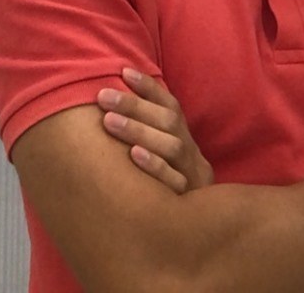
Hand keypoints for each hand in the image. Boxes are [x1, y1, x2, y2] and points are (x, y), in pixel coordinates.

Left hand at [97, 68, 213, 194]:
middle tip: (103, 96)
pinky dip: (154, 166)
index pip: (170, 105)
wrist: (201, 232)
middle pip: (168, 121)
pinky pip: (174, 180)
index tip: (123, 70)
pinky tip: (133, 155)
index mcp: (184, 138)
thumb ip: (148, 134)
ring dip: (139, 130)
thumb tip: (112, 104)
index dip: (149, 88)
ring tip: (109, 120)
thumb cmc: (169, 188)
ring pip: (170, 145)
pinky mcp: (189, 200)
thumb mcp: (164, 158)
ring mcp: (192, 174)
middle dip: (134, 106)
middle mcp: (190, 152)